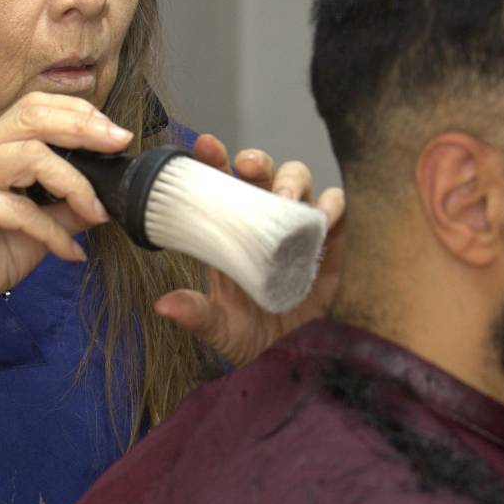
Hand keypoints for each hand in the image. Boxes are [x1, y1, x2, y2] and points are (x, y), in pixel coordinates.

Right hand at [0, 93, 130, 337]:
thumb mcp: (37, 227)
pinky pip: (22, 211)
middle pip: (32, 117)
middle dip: (83, 128)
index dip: (77, 112)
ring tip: (97, 212)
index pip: (33, 107)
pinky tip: (70, 253)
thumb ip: (67, 205)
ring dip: (76, 183)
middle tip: (118, 144)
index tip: (114, 133)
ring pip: (31, 156)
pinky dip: (55, 233)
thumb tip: (110, 193)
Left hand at [153, 134, 346, 365]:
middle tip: (249, 168)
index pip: (222, 185)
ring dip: (293, 181)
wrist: (296, 358)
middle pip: (264, 172)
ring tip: (287, 198)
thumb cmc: (253, 336)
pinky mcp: (334, 239)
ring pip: (300, 181)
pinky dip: (333, 206)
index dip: (215, 159)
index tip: (205, 146)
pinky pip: (338, 207)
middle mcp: (267, 220)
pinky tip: (324, 219)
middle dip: (258, 162)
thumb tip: (164, 306)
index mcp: (233, 231)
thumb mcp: (221, 328)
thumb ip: (197, 315)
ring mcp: (301, 226)